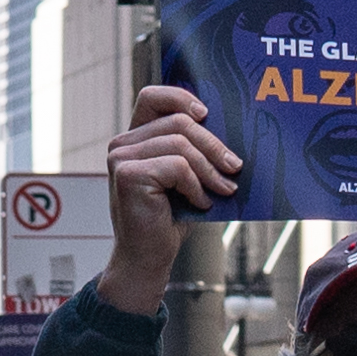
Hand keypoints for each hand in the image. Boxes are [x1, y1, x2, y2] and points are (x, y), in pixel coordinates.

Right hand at [98, 85, 245, 318]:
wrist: (147, 258)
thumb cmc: (168, 219)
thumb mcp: (184, 177)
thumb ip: (191, 150)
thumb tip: (230, 130)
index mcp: (134, 139)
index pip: (152, 96)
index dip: (180, 97)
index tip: (206, 114)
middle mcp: (122, 144)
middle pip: (178, 122)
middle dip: (213, 144)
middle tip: (235, 166)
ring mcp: (121, 158)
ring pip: (180, 143)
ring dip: (210, 168)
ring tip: (224, 189)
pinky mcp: (129, 175)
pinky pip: (177, 166)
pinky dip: (196, 185)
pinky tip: (200, 203)